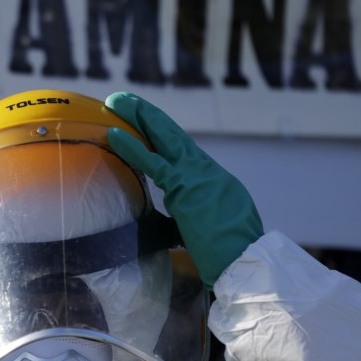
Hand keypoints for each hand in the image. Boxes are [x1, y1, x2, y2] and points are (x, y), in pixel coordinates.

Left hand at [105, 92, 261, 288]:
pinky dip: (131, 146)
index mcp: (212, 177)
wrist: (245, 260)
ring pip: (161, 137)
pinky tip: (114, 133)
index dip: (160, 133)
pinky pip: (152, 162)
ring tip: (116, 102)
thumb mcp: (214, 223)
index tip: (143, 120)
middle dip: (146, 115)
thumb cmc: (232, 251)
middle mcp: (205, 169)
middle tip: (124, 100)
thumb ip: (195, 212)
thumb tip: (182, 215)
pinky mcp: (184, 186)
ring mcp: (196, 174)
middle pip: (170, 134)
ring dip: (137, 117)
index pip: (181, 149)